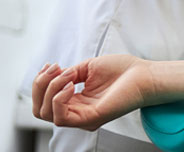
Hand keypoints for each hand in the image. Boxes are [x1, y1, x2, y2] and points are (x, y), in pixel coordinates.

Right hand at [31, 55, 153, 130]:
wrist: (144, 74)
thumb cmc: (122, 71)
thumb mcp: (87, 68)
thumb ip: (67, 74)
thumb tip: (53, 76)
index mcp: (76, 102)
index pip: (43, 101)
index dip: (40, 82)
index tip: (51, 64)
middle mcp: (77, 112)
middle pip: (39, 110)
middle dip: (40, 85)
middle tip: (56, 68)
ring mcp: (83, 117)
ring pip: (46, 114)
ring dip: (50, 89)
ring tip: (68, 75)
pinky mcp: (90, 119)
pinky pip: (60, 118)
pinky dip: (59, 98)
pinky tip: (71, 84)